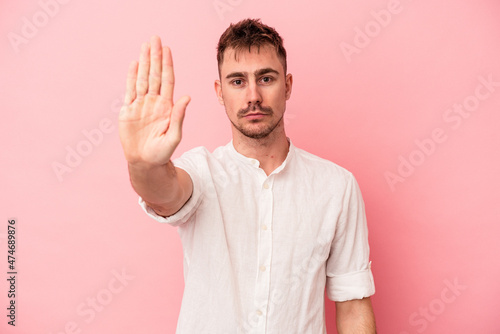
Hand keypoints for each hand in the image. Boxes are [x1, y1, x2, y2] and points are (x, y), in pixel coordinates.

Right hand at [119, 36, 189, 165]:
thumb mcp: (174, 136)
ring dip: (143, 62)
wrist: (145, 162)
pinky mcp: (128, 110)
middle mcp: (154, 102)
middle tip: (155, 38)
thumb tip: (187, 97)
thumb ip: (179, 117)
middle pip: (154, 74)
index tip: (167, 49)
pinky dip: (131, 76)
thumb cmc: (162, 152)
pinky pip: (130, 90)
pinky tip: (134, 64)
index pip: (167, 80)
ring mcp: (141, 105)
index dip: (167, 65)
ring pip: (142, 78)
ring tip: (145, 45)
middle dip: (155, 56)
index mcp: (166, 106)